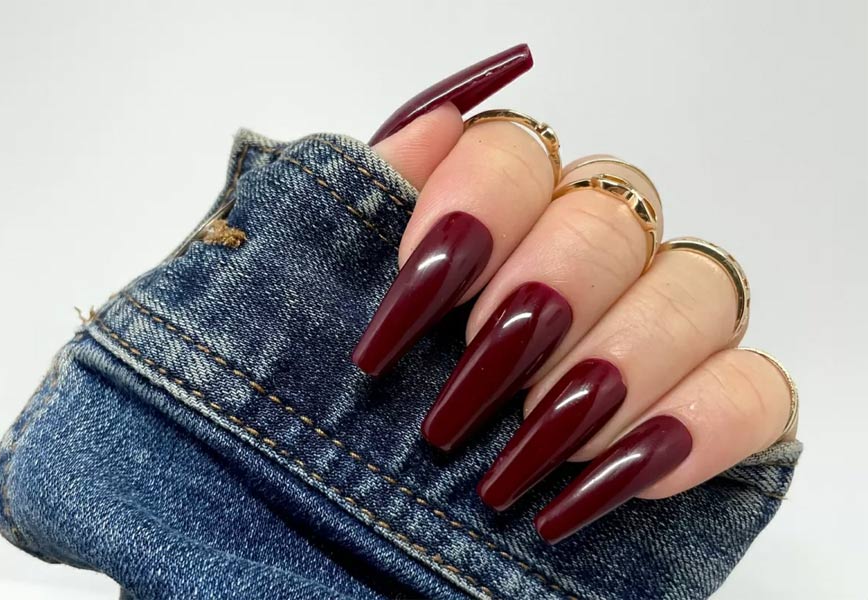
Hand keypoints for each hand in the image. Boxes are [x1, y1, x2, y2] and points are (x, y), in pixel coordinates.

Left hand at [353, 44, 797, 544]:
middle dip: (543, 299)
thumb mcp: (298, 320)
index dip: (476, 206)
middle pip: (612, 216)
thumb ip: (353, 205)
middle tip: (466, 395)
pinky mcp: (711, 411)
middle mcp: (583, 261)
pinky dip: (693, 429)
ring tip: (530, 450)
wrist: (361, 551)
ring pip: (696, 289)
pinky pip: (754, 389)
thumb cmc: (330, 432)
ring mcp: (656, 333)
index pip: (516, 152)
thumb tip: (431, 124)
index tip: (412, 300)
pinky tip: (608, 477)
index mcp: (491, 224)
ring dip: (615, 366)